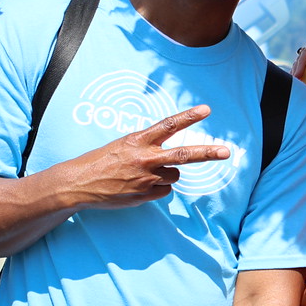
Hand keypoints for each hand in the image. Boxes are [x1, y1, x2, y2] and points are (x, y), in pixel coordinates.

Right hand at [57, 106, 230, 210]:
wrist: (78, 184)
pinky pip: (165, 190)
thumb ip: (147, 146)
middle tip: (226, 151)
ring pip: (174, 175)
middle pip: (183, 155)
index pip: (168, 125)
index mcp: (138, 140)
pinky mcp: (145, 195)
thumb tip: (170, 157)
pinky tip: (139, 186)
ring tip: (144, 174)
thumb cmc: (100, 161)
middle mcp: (145, 158)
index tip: (207, 110)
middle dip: (207, 152)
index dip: (189, 116)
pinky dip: (158, 188)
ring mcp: (146, 179)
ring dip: (166, 174)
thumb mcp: (123, 145)